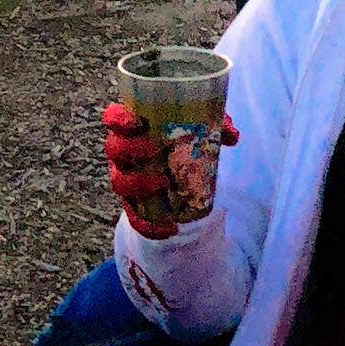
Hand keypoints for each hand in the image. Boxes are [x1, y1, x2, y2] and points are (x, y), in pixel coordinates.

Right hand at [101, 106, 216, 232]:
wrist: (177, 181)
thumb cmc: (180, 146)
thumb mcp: (199, 131)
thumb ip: (215, 126)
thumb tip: (231, 135)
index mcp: (133, 130)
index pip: (113, 118)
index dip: (118, 118)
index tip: (136, 121)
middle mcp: (125, 154)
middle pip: (114, 149)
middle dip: (130, 149)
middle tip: (153, 150)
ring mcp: (126, 180)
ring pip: (119, 182)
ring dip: (139, 183)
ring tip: (162, 183)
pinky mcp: (134, 206)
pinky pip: (135, 217)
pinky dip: (149, 225)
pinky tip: (169, 227)